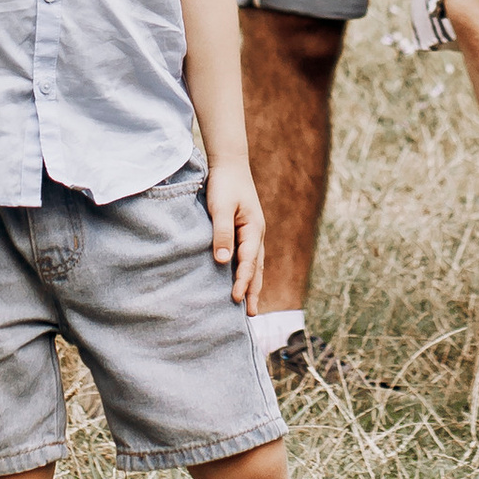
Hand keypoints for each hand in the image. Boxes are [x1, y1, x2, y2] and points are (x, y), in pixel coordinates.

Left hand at [206, 159, 267, 312]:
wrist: (229, 163)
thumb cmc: (224, 184)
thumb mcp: (220, 207)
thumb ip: (222, 233)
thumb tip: (222, 261)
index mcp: (253, 229)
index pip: (249, 262)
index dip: (242, 281)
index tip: (235, 299)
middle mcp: (256, 234)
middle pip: (257, 268)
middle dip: (254, 291)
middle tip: (252, 315)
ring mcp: (252, 233)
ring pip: (255, 264)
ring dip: (253, 284)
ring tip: (251, 306)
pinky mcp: (244, 231)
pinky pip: (248, 257)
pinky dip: (248, 272)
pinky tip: (242, 281)